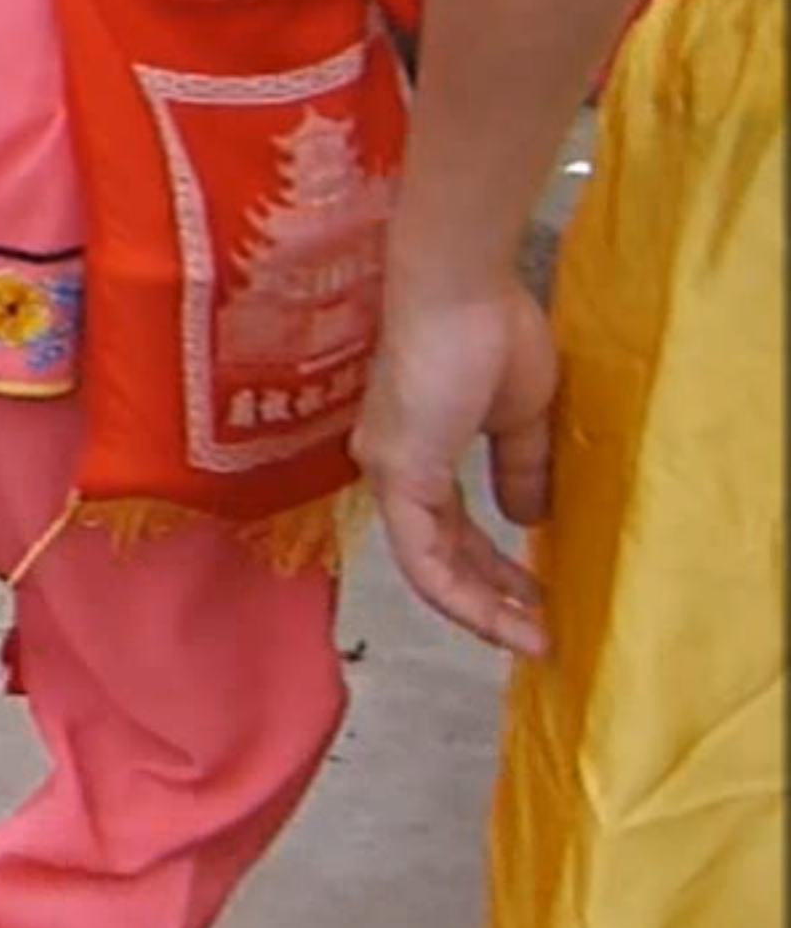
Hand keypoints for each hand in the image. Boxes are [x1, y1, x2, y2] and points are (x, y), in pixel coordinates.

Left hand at [358, 265, 558, 654]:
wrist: (461, 289)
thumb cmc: (491, 332)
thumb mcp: (521, 416)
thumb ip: (520, 469)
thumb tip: (529, 519)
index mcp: (418, 449)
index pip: (450, 530)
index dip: (492, 570)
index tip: (538, 595)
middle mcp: (392, 466)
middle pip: (441, 554)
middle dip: (492, 597)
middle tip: (539, 627)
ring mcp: (389, 473)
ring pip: (430, 567)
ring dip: (484, 610)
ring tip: (533, 639)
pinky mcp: (399, 476)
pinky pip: (424, 559)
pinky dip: (464, 598)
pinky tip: (504, 621)